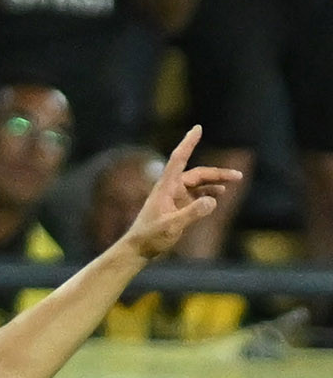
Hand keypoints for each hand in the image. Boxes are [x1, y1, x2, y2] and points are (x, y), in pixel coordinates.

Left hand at [123, 126, 244, 258]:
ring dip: (215, 183)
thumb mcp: (172, 226)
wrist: (138, 249)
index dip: (189, 143)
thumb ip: (192, 213)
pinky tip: (218, 196)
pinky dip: (208, 194)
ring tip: (234, 182)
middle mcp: (172, 188)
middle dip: (218, 173)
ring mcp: (175, 197)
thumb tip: (213, 200)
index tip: (197, 128)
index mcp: (166, 186)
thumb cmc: (150, 237)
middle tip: (238, 176)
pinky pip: (196, 196)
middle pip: (198, 174)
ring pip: (199, 184)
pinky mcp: (178, 207)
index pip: (179, 159)